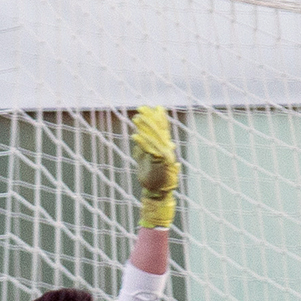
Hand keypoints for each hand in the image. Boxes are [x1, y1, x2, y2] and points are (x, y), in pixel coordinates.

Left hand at [132, 106, 179, 229]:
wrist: (157, 192)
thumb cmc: (151, 176)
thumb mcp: (146, 159)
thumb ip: (143, 148)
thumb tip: (137, 137)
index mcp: (165, 147)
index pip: (163, 129)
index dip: (158, 117)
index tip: (152, 107)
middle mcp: (167, 149)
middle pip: (159, 130)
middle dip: (150, 118)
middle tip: (141, 108)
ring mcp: (164, 156)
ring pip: (154, 137)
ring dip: (144, 127)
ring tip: (136, 118)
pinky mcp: (159, 163)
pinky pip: (150, 150)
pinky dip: (142, 142)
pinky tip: (134, 136)